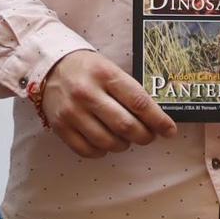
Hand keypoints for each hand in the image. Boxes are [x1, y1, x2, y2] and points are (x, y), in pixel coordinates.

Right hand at [39, 49, 176, 157]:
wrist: (50, 66)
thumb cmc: (88, 69)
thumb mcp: (110, 70)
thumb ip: (130, 92)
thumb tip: (155, 119)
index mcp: (105, 75)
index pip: (139, 102)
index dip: (158, 120)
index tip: (169, 130)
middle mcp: (88, 93)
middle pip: (125, 126)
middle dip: (144, 136)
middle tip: (148, 136)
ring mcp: (72, 112)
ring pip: (108, 142)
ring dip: (123, 145)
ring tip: (125, 139)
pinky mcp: (60, 126)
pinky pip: (87, 150)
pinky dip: (102, 151)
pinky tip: (105, 143)